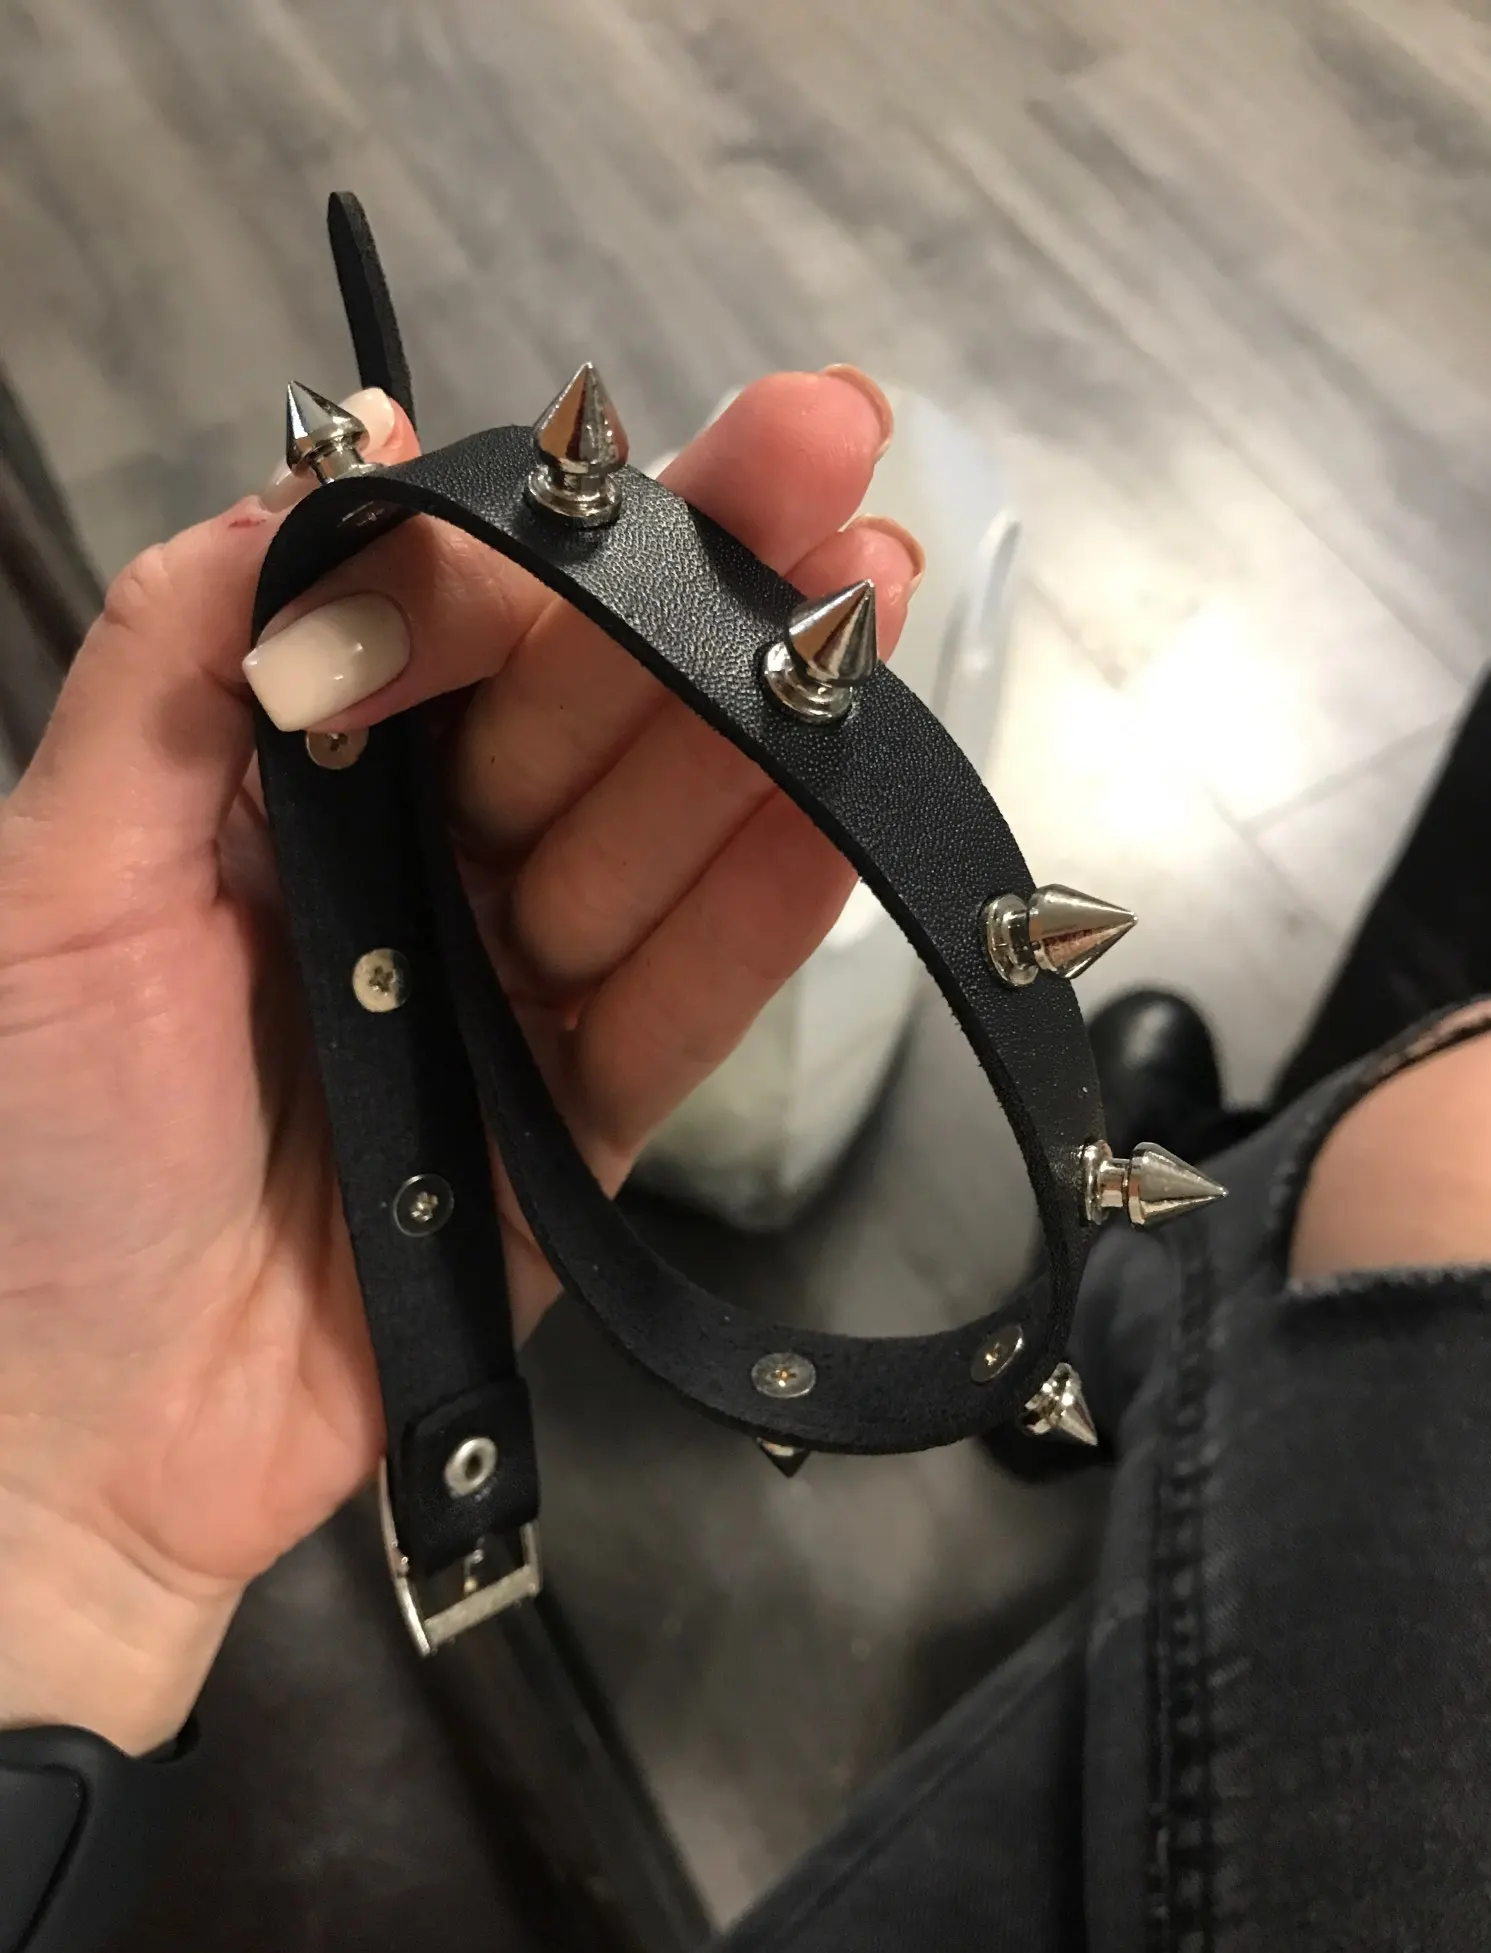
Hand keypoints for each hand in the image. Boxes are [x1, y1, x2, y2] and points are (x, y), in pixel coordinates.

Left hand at [0, 369, 919, 1759]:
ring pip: (656, 838)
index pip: (447, 629)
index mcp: (296, 787)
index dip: (550, 534)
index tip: (637, 444)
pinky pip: (683, 1007)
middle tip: (832, 444)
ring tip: (872, 591)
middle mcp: (419, 866)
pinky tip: (845, 811)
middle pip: (585, 707)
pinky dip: (762, 918)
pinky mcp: (580, 1123)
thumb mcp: (62, 878)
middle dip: (706, 576)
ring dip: (768, 717)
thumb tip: (326, 453)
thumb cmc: (34, 1152)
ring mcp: (512, 992)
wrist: (79, 1437)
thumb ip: (178, 663)